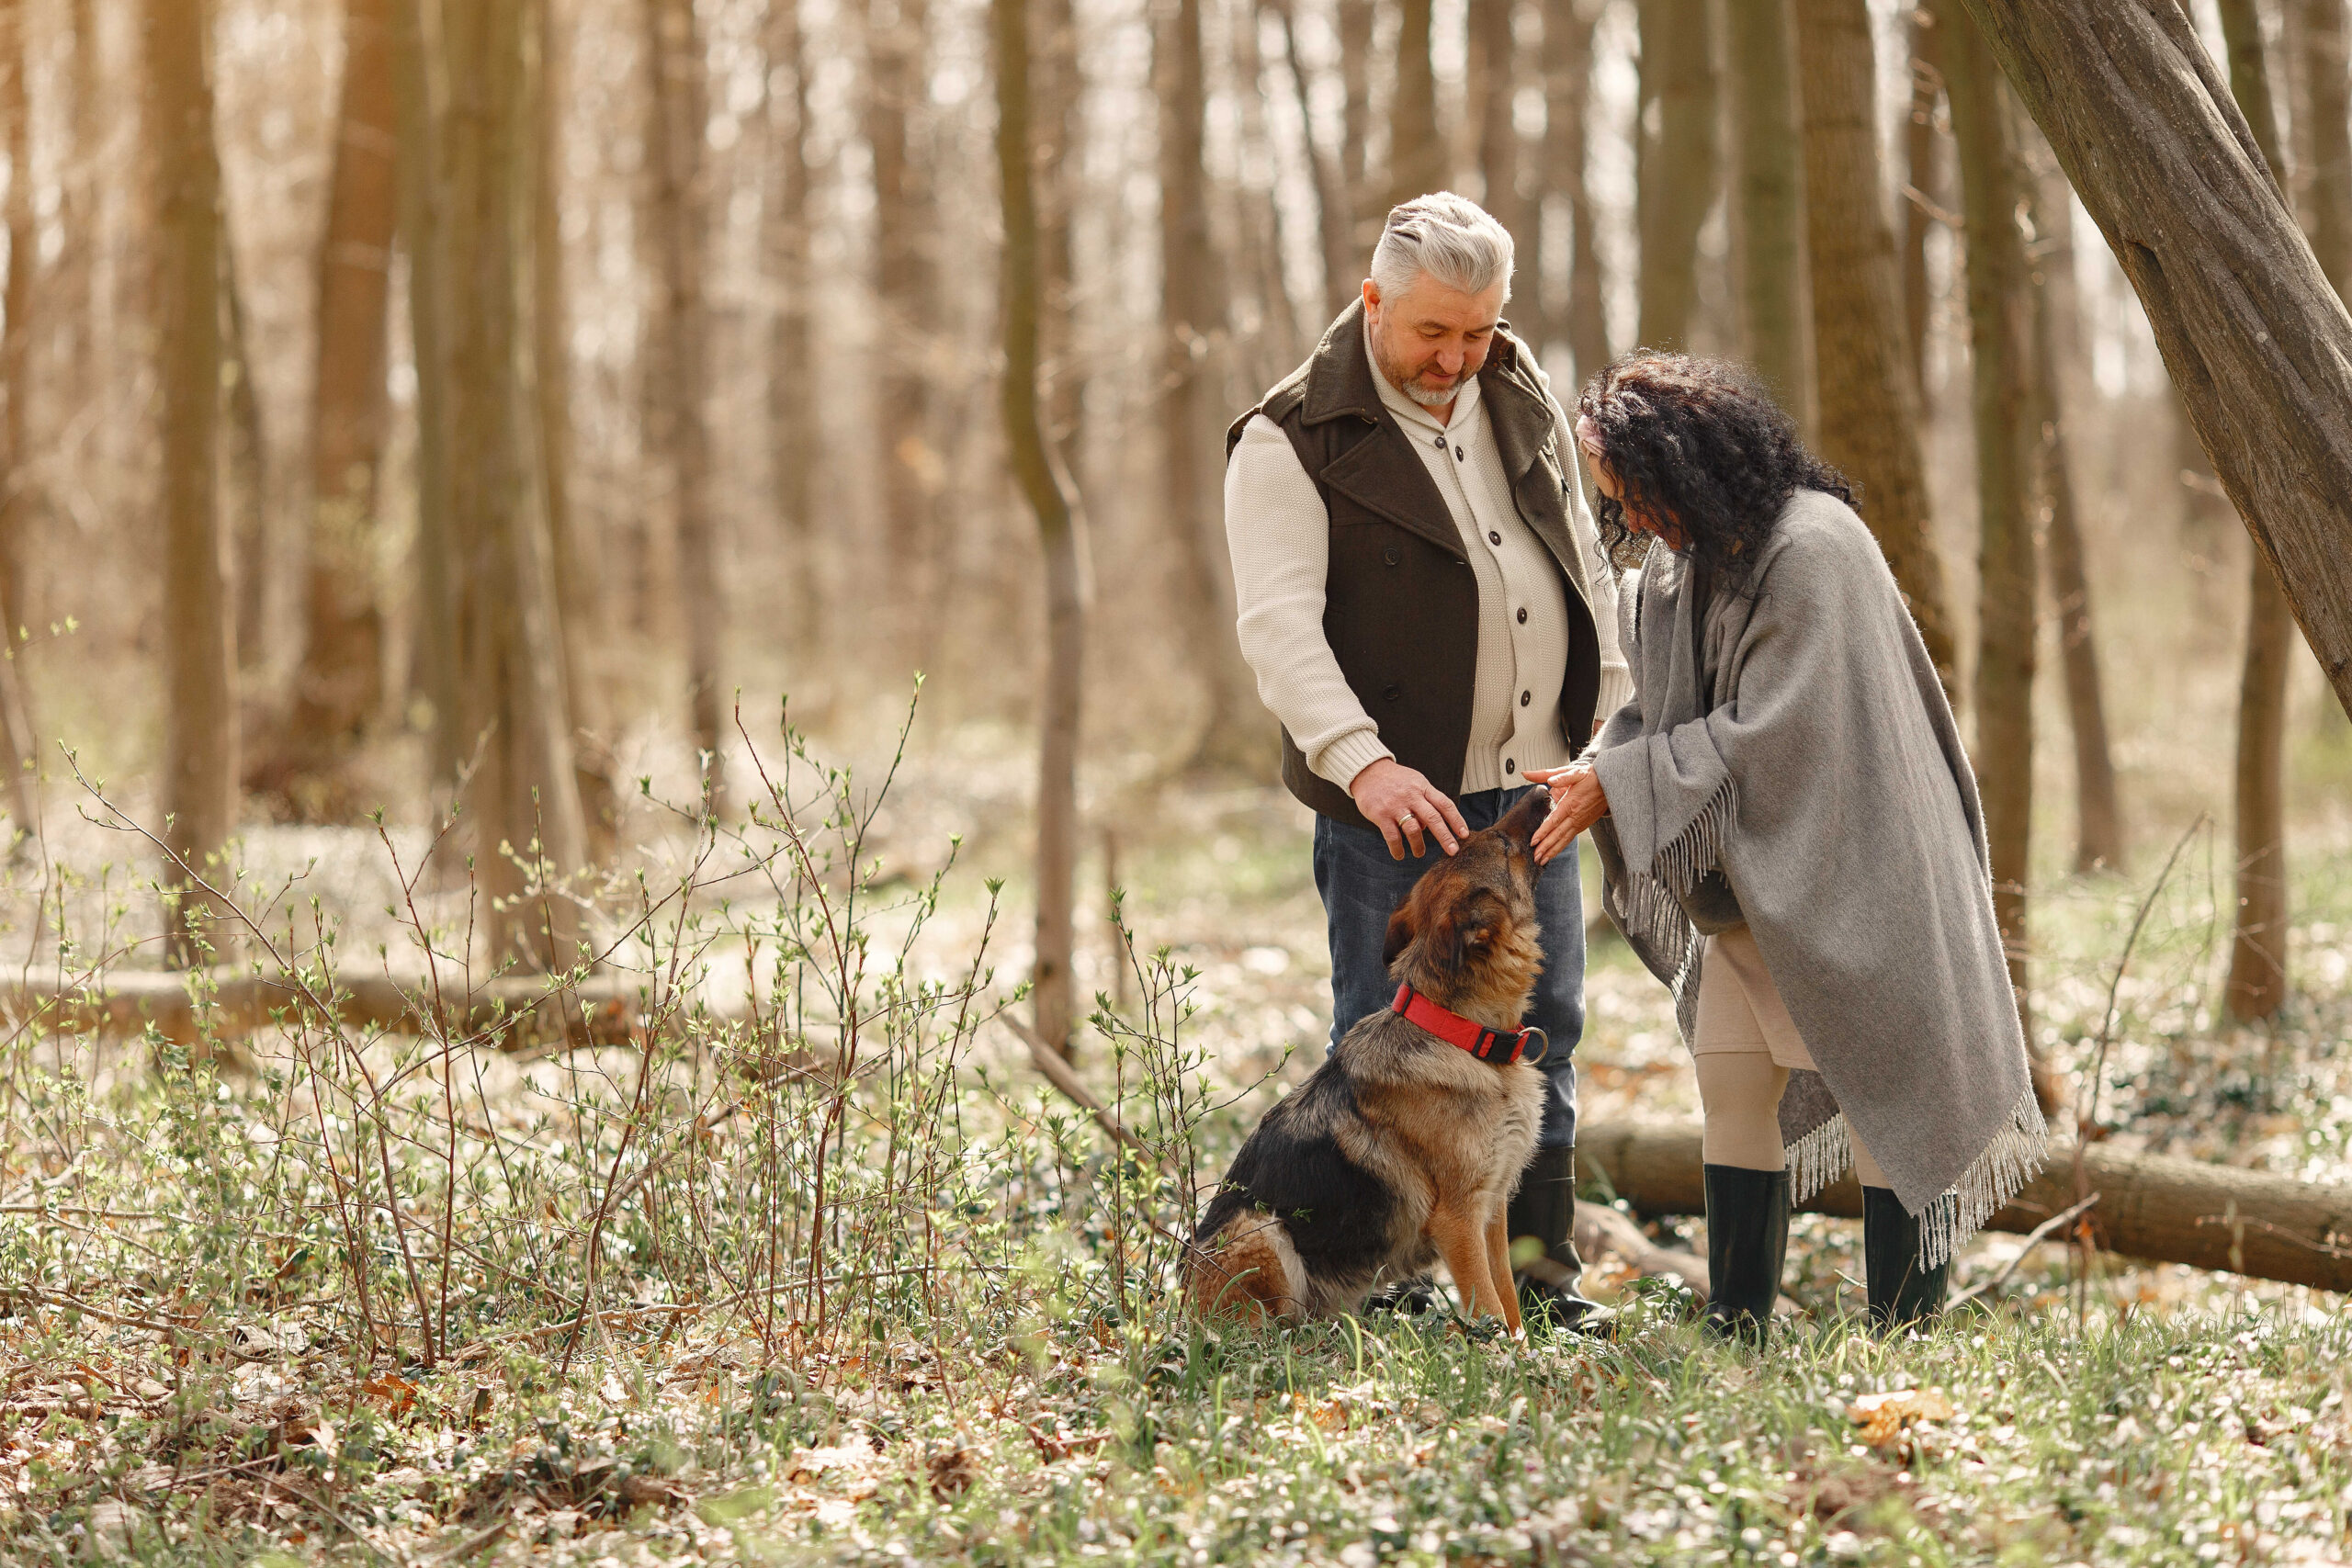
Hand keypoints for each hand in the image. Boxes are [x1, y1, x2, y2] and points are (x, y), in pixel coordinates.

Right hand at [1348, 758, 1471, 859]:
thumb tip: (1431, 827)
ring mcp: (1396, 806)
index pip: (1445, 804)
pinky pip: (1393, 837)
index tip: (1464, 834)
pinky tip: (1399, 854)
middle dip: (1445, 836)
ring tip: (1419, 853)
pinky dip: (1397, 849)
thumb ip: (1426, 801)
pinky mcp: (1381, 815)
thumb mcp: (1415, 782)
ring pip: (1413, 830)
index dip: (1456, 820)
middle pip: (1433, 818)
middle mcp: (1412, 796)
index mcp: (1423, 788)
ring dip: (1419, 845)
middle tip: (1453, 851)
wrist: (1367, 771)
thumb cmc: (1395, 780)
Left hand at [1523, 764, 1606, 864]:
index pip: (1554, 820)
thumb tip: (1529, 774)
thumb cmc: (1590, 776)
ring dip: (1553, 850)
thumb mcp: (1571, 771)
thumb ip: (1548, 773)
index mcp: (1570, 803)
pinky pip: (1570, 838)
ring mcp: (1580, 822)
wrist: (1611, 783)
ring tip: (1541, 860)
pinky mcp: (1583, 825)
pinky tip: (1553, 853)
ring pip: (1564, 839)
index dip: (1544, 832)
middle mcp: (1576, 816)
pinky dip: (1561, 847)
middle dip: (1546, 847)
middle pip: (1558, 834)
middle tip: (1535, 857)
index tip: (1534, 841)